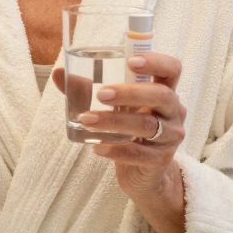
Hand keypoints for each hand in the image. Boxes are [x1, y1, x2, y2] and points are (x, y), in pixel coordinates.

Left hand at [52, 52, 186, 196]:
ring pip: (148, 125)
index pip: (171, 68)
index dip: (156, 61)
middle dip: (130, 93)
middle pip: (162, 95)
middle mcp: (174, 111)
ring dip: (115, 121)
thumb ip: (86, 88)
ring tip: (87, 120)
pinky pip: (140, 153)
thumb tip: (58, 73)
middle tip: (100, 94)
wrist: (141, 171)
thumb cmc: (127, 127)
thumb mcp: (112, 105)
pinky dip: (116, 150)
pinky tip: (98, 147)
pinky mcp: (162, 159)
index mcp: (164, 89)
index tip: (130, 61)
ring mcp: (171, 136)